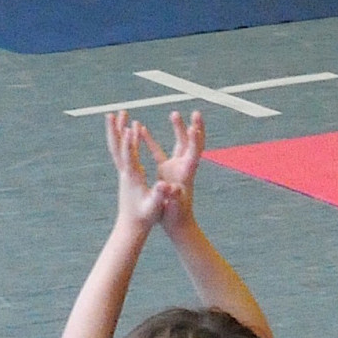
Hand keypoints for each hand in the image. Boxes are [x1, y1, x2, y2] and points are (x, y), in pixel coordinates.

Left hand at [105, 113, 175, 231]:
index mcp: (132, 178)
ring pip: (116, 147)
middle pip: (117, 147)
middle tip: (114, 112)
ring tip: (117, 115)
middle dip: (116, 129)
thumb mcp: (154, 207)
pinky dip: (123, 139)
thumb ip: (159, 196)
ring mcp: (123, 172)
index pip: (129, 156)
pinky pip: (121, 152)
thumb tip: (164, 186)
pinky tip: (126, 132)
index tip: (130, 126)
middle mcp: (125, 172)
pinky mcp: (125, 174)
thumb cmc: (145, 217)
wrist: (132, 226)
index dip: (129, 141)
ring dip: (117, 130)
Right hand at [148, 110, 204, 227]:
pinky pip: (159, 151)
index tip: (194, 127)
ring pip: (179, 143)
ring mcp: (176, 167)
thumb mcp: (174, 209)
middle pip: (192, 144)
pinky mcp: (166, 170)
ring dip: (178, 128)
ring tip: (174, 113)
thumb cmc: (176, 218)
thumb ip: (174, 199)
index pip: (194, 154)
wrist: (177, 224)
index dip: (195, 141)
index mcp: (186, 175)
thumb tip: (173, 190)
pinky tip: (140, 130)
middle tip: (196, 113)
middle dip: (195, 128)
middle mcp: (184, 167)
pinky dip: (151, 140)